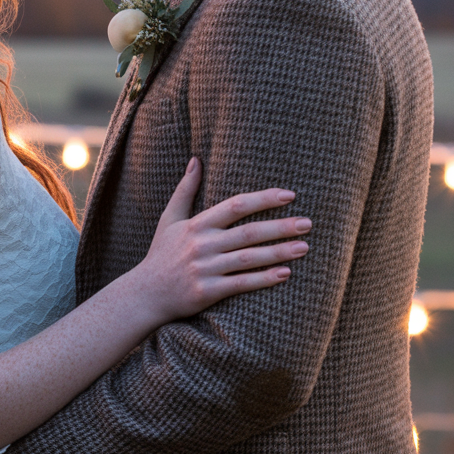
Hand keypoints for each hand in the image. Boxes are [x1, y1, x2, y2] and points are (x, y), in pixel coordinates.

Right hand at [133, 157, 309, 321]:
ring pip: (248, 258)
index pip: (235, 206)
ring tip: (304, 247)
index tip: (289, 195)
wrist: (145, 294)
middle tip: (307, 223)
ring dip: (279, 252)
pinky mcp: (207, 292)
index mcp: (197, 224)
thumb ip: (185, 190)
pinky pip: (241, 284)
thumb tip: (196, 159)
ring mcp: (205, 269)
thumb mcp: (169, 219)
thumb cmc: (161, 254)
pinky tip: (285, 274)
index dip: (263, 199)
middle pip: (248, 232)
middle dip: (280, 227)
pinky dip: (263, 279)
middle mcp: (202, 245)